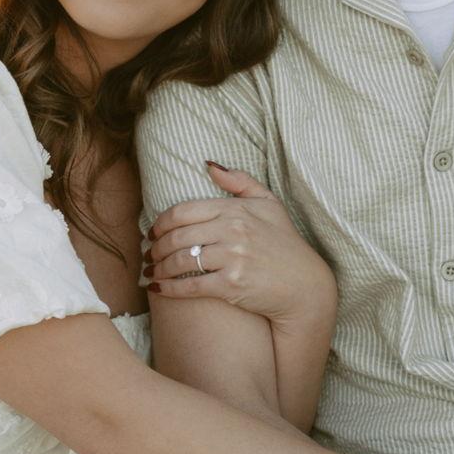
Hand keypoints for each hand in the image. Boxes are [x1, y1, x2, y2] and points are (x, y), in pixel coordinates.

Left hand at [144, 163, 333, 324]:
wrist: (305, 287)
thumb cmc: (285, 245)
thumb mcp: (269, 204)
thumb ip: (240, 181)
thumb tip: (209, 164)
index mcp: (235, 209)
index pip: (183, 212)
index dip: (160, 223)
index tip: (152, 233)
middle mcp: (232, 230)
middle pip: (177, 237)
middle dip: (155, 248)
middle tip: (148, 255)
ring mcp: (232, 257)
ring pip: (180, 260)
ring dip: (159, 268)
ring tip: (152, 272)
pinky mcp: (231, 284)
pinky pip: (190, 286)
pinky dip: (169, 288)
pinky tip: (159, 289)